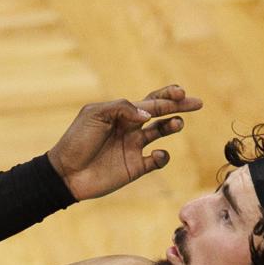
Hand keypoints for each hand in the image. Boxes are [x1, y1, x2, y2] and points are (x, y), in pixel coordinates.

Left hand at [47, 84, 201, 200]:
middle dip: (178, 107)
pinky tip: (157, 153)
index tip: (180, 92)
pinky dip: (163, 156)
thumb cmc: (77, 140)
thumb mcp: (94, 116)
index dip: (166, 95)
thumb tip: (148, 113)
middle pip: (160, 113)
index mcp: (120, 113)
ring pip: (161, 133)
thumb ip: (121, 109)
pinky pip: (157, 160)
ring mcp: (134, 147)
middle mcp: (130, 128)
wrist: (66, 172)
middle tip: (196, 103)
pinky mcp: (136, 167)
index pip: (148, 100)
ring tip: (177, 123)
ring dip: (171, 126)